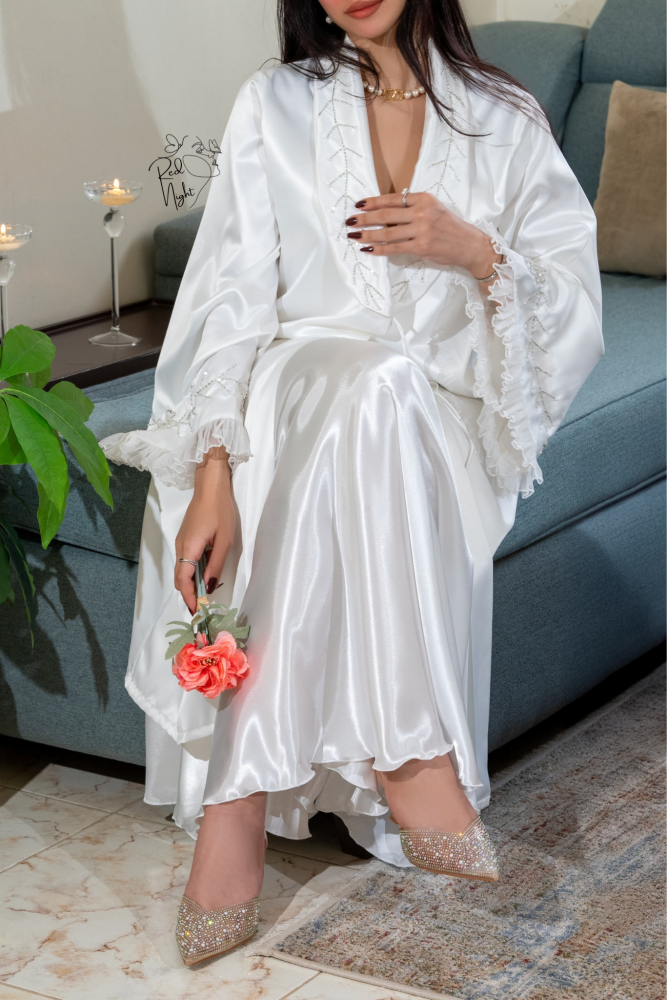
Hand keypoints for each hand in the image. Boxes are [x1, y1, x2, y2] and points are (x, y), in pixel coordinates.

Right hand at [174, 447, 234, 613]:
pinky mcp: (185, 538)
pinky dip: (191, 573)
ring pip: (181, 570)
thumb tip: (209, 586)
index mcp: (189, 548)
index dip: (189, 597)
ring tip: (203, 597)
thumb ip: (215, 564)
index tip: (197, 611)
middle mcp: (180, 547)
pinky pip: (185, 561)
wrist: (210, 486)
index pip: (183, 580)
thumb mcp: (224, 540)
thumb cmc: (220, 510)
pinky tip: (203, 576)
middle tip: (200, 609)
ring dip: (190, 585)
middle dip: (188, 595)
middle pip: (179, 578)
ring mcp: (181, 542)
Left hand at [345, 192, 501, 282]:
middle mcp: (422, 212)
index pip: (392, 199)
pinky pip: (394, 248)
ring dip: (367, 234)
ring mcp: (421, 230)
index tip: (358, 204)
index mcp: (424, 199)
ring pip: (387, 232)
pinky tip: (368, 248)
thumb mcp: (434, 209)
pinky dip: (379, 249)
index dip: (373, 202)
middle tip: (349, 221)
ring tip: (354, 235)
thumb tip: (386, 212)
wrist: (469, 245)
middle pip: (386, 215)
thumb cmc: (450, 228)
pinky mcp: (421, 246)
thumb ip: (413, 208)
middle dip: (364, 218)